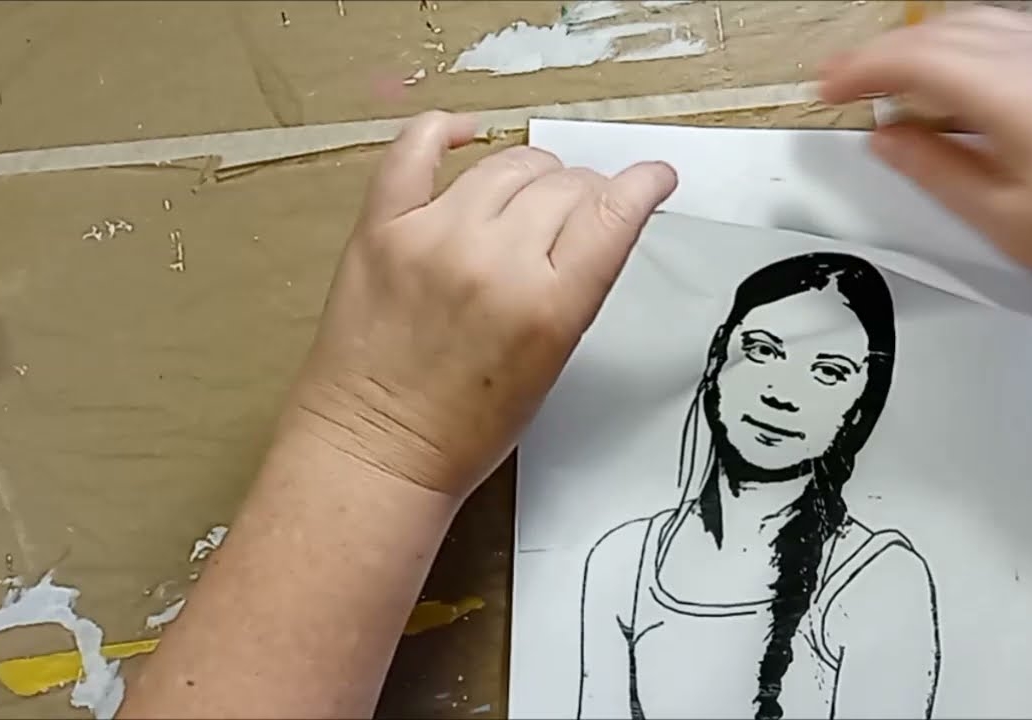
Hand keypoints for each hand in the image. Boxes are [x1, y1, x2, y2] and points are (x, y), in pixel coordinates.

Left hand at [285, 111, 676, 499]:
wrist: (377, 450)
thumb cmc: (467, 426)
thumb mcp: (551, 361)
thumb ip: (574, 287)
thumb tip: (590, 223)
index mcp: (548, 305)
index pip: (615, 212)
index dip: (644, 185)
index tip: (653, 177)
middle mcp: (494, 260)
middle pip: (564, 184)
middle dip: (585, 191)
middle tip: (579, 210)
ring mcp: (433, 237)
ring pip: (506, 164)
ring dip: (532, 172)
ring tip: (531, 192)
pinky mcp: (382, 228)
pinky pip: (415, 150)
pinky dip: (444, 132)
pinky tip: (464, 133)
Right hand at [818, 6, 1031, 339]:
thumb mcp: (995, 215)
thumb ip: (932, 168)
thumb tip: (887, 139)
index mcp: (1017, 95)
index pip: (919, 58)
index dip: (862, 69)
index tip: (827, 86)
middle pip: (943, 33)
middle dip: (882, 54)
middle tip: (841, 80)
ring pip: (974, 24)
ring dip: (920, 44)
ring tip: (883, 76)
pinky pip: (1008, 33)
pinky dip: (962, 43)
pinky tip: (948, 70)